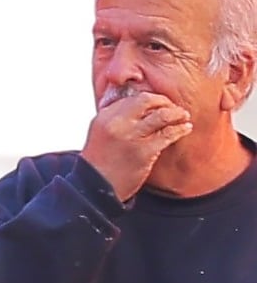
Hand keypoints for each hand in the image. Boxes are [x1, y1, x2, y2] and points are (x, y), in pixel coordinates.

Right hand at [91, 87, 199, 201]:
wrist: (96, 185)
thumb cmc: (100, 161)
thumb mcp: (100, 132)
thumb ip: (115, 117)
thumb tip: (135, 104)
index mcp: (105, 116)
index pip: (132, 97)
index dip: (150, 98)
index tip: (159, 103)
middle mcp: (117, 123)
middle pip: (146, 101)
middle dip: (164, 101)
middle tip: (173, 107)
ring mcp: (131, 137)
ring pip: (161, 115)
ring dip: (177, 113)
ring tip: (184, 115)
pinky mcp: (144, 151)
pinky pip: (168, 134)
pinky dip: (180, 129)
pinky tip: (186, 128)